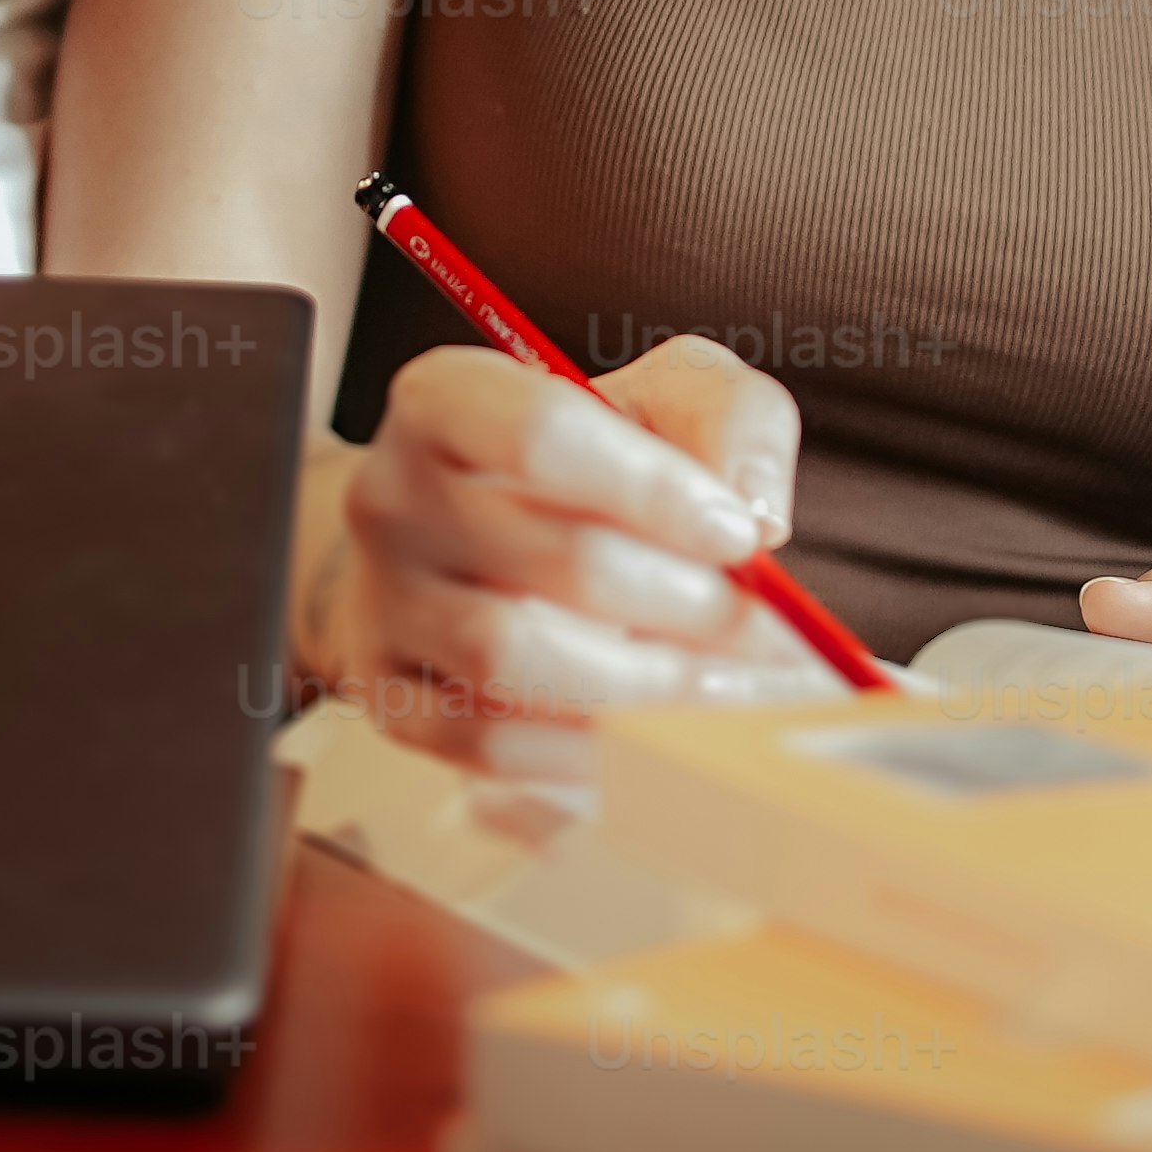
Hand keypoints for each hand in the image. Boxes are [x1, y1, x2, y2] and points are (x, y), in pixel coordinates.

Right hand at [306, 333, 825, 784]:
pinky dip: (585, 752)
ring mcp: (382, 604)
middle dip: (690, 605)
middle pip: (557, 560)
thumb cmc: (591, 466)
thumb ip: (733, 422)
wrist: (482, 538)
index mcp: (446, 401)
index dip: (658, 491)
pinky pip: (487, 745)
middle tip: (769, 632)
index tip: (741, 534)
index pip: (544, 435)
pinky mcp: (392, 697)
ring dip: (647, 683)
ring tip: (724, 682)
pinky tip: (652, 731)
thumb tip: (757, 514)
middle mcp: (392, 498)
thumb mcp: (668, 399)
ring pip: (514, 660)